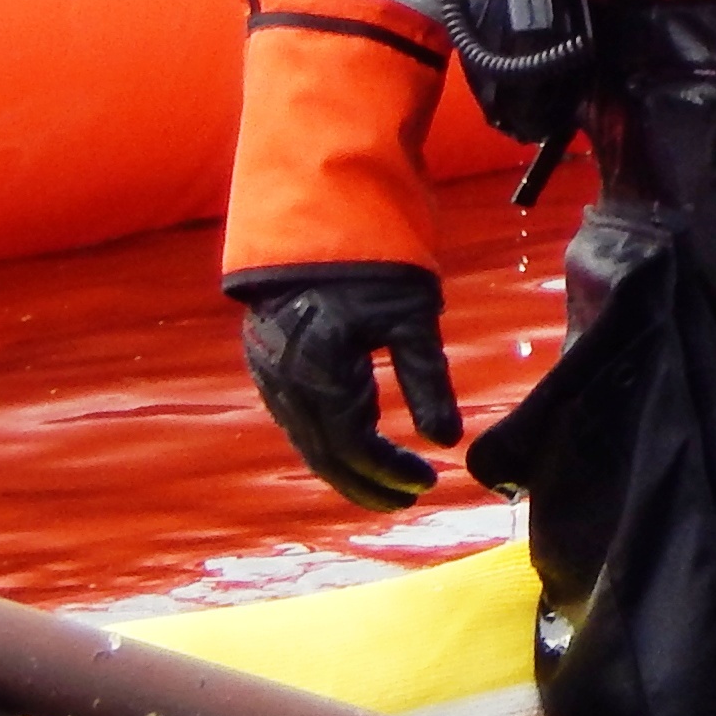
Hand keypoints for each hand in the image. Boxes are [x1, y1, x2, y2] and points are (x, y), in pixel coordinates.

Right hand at [226, 265, 459, 507]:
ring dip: (347, 469)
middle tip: (409, 498)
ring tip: (388, 484)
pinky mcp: (267, 366)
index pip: (355, 446)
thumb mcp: (411, 316)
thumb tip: (447, 441)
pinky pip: (296, 421)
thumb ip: (427, 379)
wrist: (315, 217)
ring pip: (308, 442)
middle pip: (326, 456)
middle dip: (368, 483)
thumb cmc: (371, 261)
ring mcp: (270, 376)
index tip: (428, 482)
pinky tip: (355, 450)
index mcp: (321, 372)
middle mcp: (286, 382)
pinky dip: (328, 443)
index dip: (390, 472)